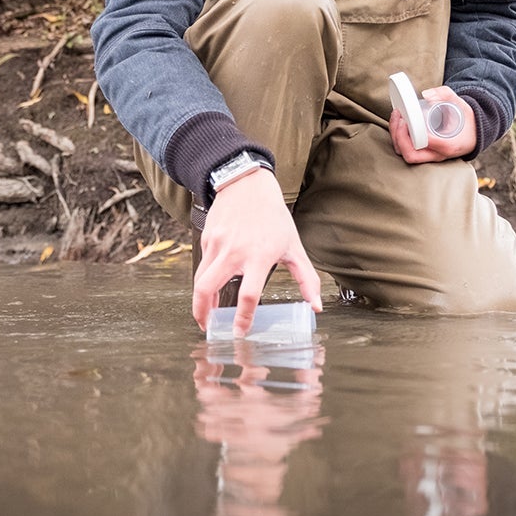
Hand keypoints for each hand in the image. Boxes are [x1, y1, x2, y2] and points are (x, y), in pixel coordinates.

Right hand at [192, 168, 322, 335]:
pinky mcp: (206, 238)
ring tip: (205, 313)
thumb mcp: (294, 246)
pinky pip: (202, 264)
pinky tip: (213, 284)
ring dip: (199, 300)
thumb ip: (307, 278)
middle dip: (202, 313)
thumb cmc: (273, 216)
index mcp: (259, 256)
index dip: (243, 317)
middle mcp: (234, 251)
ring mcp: (216, 244)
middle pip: (207, 288)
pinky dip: (205, 279)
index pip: (248, 295)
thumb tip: (316, 306)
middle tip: (207, 327)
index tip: (240, 330)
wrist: (247, 184)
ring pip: (199, 280)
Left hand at [389, 86, 475, 161]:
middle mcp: (438, 154)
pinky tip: (399, 124)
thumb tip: (426, 94)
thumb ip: (445, 94)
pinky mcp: (426, 154)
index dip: (413, 132)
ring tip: (397, 118)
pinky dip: (399, 140)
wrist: (475, 134)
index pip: (427, 144)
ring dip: (397, 138)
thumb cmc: (467, 120)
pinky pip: (408, 152)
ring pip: (407, 155)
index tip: (407, 119)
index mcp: (449, 145)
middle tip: (400, 118)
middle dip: (400, 137)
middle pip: (411, 155)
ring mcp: (431, 156)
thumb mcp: (461, 104)